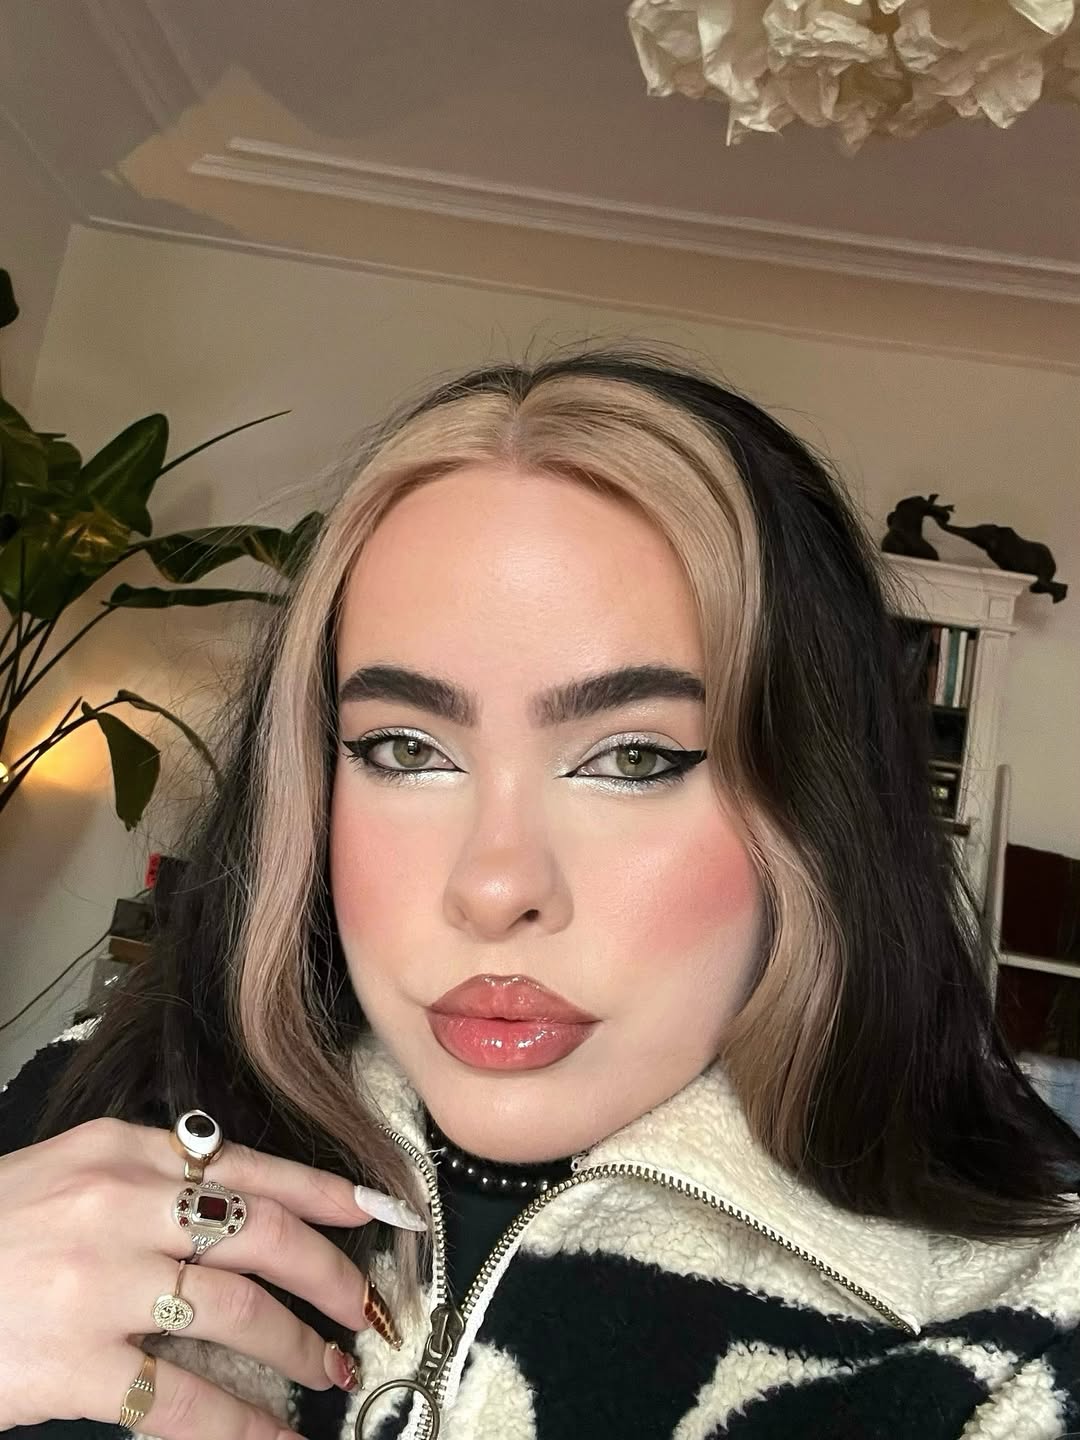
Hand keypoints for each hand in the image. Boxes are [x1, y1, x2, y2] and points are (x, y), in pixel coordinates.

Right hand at [0, 1114, 395, 1436]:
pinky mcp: (75, 1363)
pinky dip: (245, 1427)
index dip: (328, 1191)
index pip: (252, 1166)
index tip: (381, 1211)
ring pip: (240, 1314)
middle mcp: (121, 1205)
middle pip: (264, 1234)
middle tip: (365, 1306)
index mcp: (122, 1153)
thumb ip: (148, 1183)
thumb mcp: (67, 1177)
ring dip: (300, 1347)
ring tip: (329, 1369)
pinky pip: (185, 1402)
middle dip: (331, 1273)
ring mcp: (101, 1284)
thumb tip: (239, 1210)